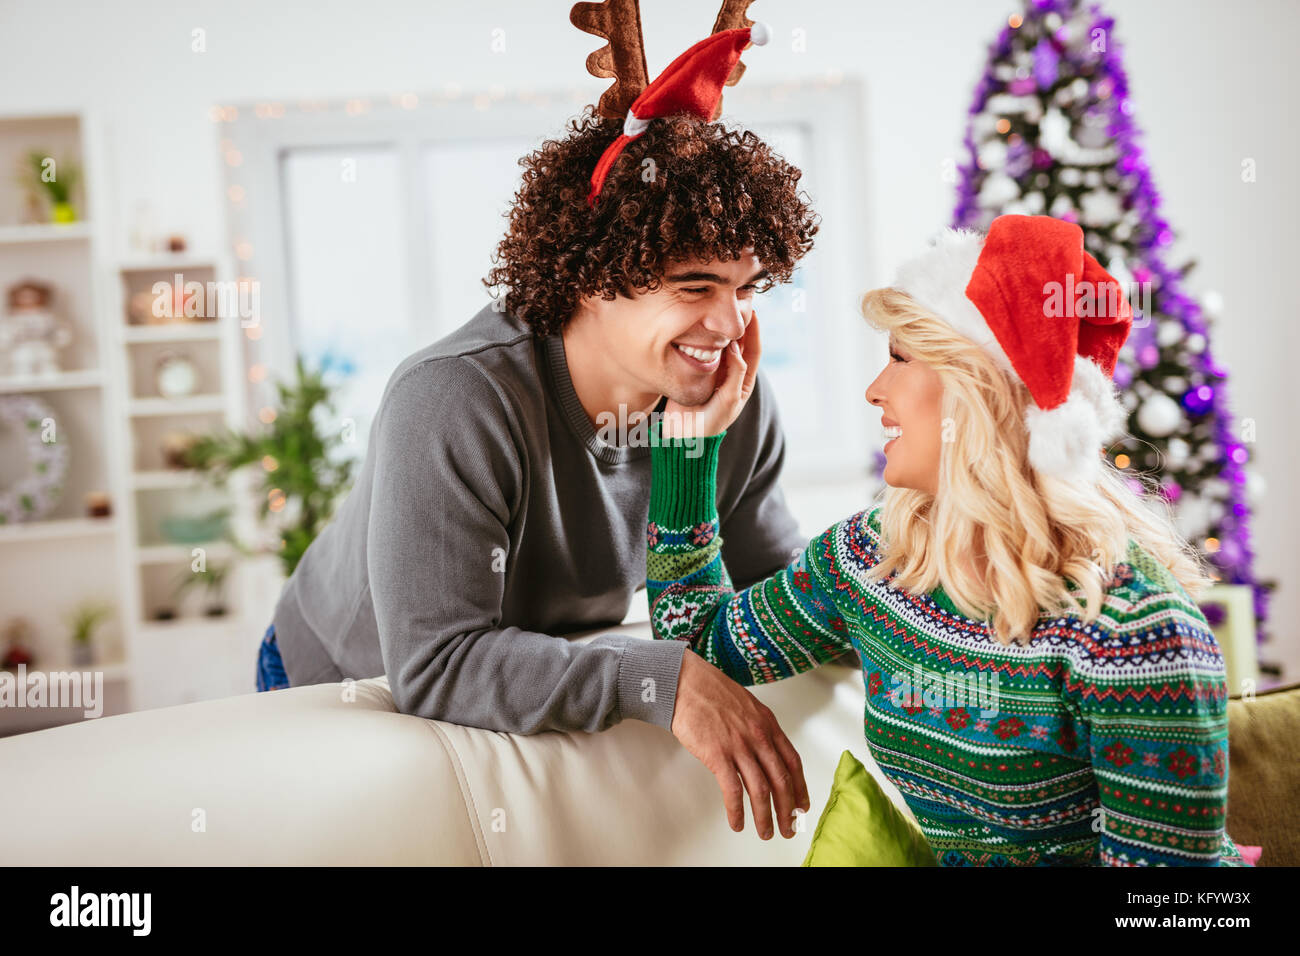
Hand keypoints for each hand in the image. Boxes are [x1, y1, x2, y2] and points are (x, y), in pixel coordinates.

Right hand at [662, 312, 760, 438]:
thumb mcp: (729, 400)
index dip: (754, 331)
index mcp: (742, 382)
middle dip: (738, 325)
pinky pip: (699, 351)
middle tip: (736, 303)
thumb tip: (737, 347)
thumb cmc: (709, 423)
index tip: (753, 312)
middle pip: (736, 344)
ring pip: (718, 345)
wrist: (682, 436)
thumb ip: (736, 373)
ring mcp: (711, 372)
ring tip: (718, 309)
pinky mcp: (693, 372)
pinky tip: (698, 325)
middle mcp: (728, 374)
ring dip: (719, 329)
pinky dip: (701, 338)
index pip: (752, 351)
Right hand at [670, 648, 809, 838]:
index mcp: (768, 724)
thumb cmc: (710, 690)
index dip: (800, 787)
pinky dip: (737, 811)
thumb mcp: (746, 705)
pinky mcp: (718, 755)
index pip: (793, 762)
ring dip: (765, 816)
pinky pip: (733, 790)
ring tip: (765, 832)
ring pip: (761, 790)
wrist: (684, 682)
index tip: (801, 805)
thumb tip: (763, 751)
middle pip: (781, 780)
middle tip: (788, 828)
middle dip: (787, 810)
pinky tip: (737, 822)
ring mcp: (740, 746)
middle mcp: (759, 736)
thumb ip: (757, 728)